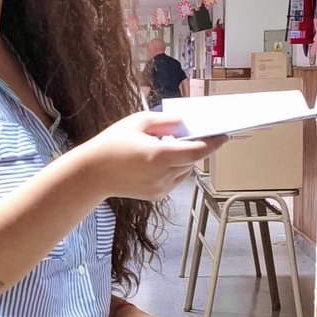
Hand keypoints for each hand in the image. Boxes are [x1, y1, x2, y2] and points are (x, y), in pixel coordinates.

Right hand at [78, 112, 224, 201]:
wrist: (92, 173)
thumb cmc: (113, 143)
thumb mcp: (138, 122)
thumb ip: (165, 121)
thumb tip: (184, 124)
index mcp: (159, 155)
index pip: (197, 151)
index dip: (213, 144)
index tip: (224, 136)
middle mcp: (162, 175)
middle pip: (193, 161)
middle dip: (198, 147)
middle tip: (200, 135)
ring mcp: (160, 188)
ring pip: (185, 171)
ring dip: (185, 158)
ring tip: (169, 146)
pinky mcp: (156, 195)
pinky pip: (175, 179)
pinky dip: (175, 168)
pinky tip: (160, 158)